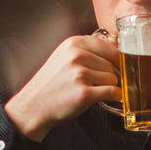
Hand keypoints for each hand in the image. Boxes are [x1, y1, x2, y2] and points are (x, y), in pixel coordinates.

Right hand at [4, 32, 119, 141]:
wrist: (33, 106)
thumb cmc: (51, 84)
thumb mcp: (65, 58)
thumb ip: (87, 52)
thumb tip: (117, 54)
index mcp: (73, 44)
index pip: (109, 47)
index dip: (115, 59)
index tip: (116, 66)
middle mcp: (77, 56)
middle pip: (112, 63)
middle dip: (108, 75)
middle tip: (93, 83)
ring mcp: (80, 74)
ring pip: (113, 78)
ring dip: (107, 87)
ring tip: (88, 90)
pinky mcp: (84, 93)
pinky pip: (112, 92)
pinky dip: (113, 96)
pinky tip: (101, 97)